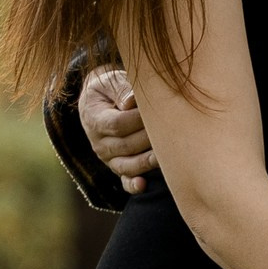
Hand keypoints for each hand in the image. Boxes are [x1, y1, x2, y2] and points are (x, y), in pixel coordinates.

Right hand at [81, 66, 157, 191]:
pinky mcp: (118, 168)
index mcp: (94, 120)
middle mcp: (99, 143)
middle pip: (126, 145)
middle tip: (172, 131)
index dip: (138, 120)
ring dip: (147, 162)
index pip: (118, 124)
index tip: (157, 112)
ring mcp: (108, 158)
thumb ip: (120, 89)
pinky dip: (133, 185)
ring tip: (165, 157)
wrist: (100, 101)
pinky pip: (124, 181)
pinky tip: (143, 185)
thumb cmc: (110, 89)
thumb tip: (131, 102)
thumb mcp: (109, 82)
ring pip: (127, 165)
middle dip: (149, 139)